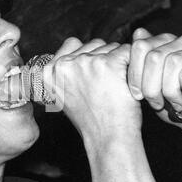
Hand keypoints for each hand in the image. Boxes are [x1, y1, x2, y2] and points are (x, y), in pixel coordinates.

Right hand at [44, 37, 155, 181]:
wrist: (108, 138)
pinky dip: (132, 65)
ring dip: (118, 62)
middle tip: (104, 86)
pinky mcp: (109, 64)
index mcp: (49, 71)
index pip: (72, 43)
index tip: (92, 76)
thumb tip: (73, 45)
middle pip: (93, 44)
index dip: (87, 57)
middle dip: (104, 59)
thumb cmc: (90, 118)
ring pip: (111, 46)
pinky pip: (127, 51)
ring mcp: (86, 63)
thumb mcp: (63, 95)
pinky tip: (127, 84)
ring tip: (114, 87)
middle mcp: (64, 64)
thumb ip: (64, 71)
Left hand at [128, 28, 181, 181]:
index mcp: (164, 45)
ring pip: (171, 59)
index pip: (140, 46)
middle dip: (150, 84)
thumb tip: (123, 50)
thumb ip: (138, 72)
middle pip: (152, 54)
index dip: (134, 72)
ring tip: (173, 104)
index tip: (135, 94)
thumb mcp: (150, 91)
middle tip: (154, 103)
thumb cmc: (175, 107)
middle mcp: (181, 42)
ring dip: (169, 88)